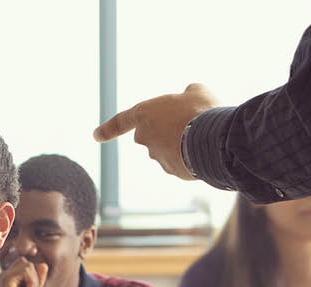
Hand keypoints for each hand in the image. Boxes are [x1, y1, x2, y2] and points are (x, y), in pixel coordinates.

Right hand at [0, 259, 48, 286]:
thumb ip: (38, 280)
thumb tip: (43, 264)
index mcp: (8, 282)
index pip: (23, 266)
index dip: (34, 276)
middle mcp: (3, 280)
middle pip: (23, 262)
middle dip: (34, 275)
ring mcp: (3, 279)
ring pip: (24, 263)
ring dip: (34, 279)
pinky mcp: (6, 281)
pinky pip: (25, 268)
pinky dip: (32, 280)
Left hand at [93, 83, 219, 179]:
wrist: (214, 139)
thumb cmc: (202, 110)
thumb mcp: (196, 91)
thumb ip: (186, 93)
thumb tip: (189, 95)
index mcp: (144, 114)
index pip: (121, 122)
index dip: (108, 129)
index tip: (95, 136)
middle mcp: (145, 138)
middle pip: (152, 136)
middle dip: (166, 132)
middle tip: (188, 123)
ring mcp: (158, 157)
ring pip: (169, 150)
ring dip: (183, 144)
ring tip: (203, 135)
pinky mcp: (173, 171)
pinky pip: (181, 163)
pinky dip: (191, 157)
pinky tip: (206, 149)